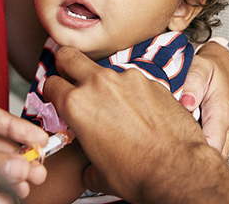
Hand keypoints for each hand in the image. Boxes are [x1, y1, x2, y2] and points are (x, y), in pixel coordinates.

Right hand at [44, 47, 228, 203]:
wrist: (177, 168)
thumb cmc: (137, 173)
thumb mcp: (98, 172)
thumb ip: (86, 159)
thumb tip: (89, 167)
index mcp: (77, 105)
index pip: (51, 83)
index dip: (53, 92)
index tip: (58, 99)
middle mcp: (100, 84)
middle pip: (70, 56)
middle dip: (67, 65)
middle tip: (72, 79)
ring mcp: (127, 78)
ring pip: (106, 71)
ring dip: (105, 84)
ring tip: (117, 108)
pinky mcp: (151, 80)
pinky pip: (133, 80)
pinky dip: (132, 92)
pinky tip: (141, 111)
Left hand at [179, 41, 228, 156]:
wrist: (227, 71)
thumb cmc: (211, 70)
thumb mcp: (200, 68)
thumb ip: (193, 83)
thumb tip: (187, 102)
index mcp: (224, 113)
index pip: (211, 147)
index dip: (192, 154)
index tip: (175, 152)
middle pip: (214, 159)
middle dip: (194, 161)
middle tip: (173, 154)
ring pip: (220, 163)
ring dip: (202, 160)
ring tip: (183, 152)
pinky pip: (225, 161)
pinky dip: (210, 159)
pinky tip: (195, 151)